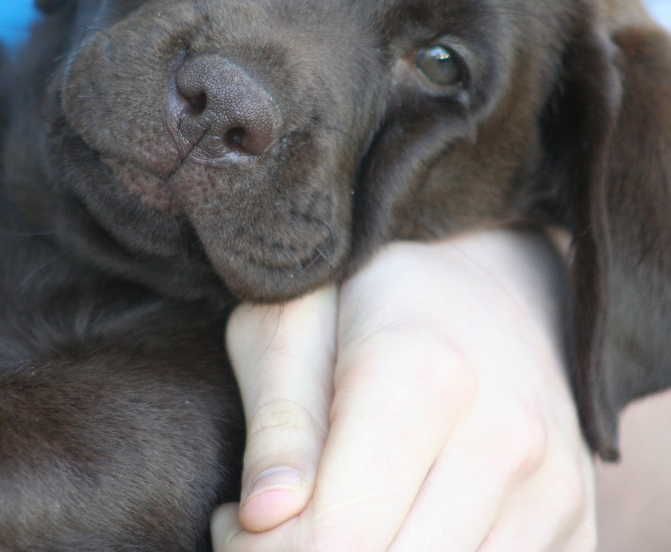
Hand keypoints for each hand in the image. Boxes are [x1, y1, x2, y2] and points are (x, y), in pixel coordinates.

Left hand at [211, 230, 596, 550]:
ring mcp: (552, 487)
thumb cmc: (373, 295)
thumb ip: (279, 418)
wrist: (492, 285)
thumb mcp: (298, 320)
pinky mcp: (575, 521)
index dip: (262, 551)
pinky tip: (393, 528)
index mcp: (421, 374)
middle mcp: (504, 437)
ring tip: (334, 517)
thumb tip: (263, 517)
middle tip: (278, 525)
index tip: (235, 517)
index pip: (336, 537)